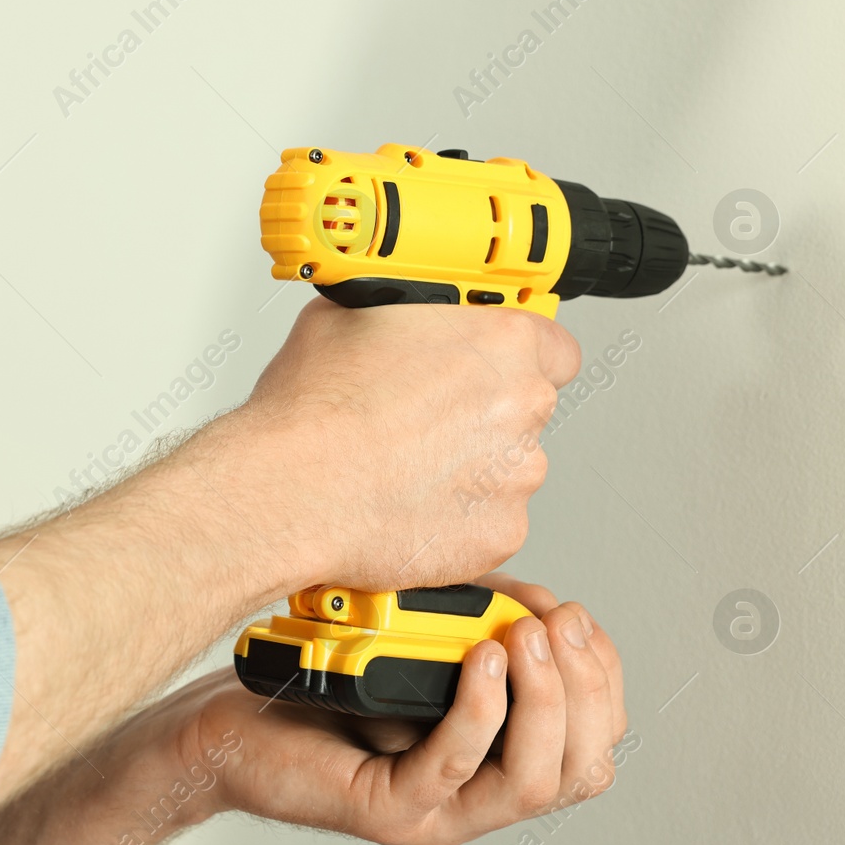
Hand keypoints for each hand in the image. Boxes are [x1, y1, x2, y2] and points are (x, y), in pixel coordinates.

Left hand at [178, 574, 625, 844]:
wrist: (223, 721)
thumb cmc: (313, 686)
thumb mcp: (418, 645)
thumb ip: (481, 629)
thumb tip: (539, 606)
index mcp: (490, 765)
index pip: (590, 746)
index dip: (601, 683)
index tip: (577, 621)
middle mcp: (471, 799)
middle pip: (579, 772)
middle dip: (585, 690)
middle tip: (556, 627)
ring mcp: (432, 813)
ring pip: (531, 783)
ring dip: (544, 701)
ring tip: (524, 638)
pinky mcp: (387, 810)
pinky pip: (454, 766)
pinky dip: (479, 710)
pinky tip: (481, 661)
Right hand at [206, 298, 579, 595]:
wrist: (292, 490)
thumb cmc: (313, 412)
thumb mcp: (345, 318)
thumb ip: (397, 312)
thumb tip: (391, 310)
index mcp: (499, 343)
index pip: (553, 345)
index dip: (516, 357)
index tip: (492, 366)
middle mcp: (521, 406)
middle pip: (524, 409)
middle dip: (482, 415)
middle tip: (425, 421)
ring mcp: (516, 475)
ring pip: (505, 470)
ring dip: (468, 470)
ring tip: (404, 469)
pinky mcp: (499, 534)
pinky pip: (489, 524)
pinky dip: (456, 520)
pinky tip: (408, 506)